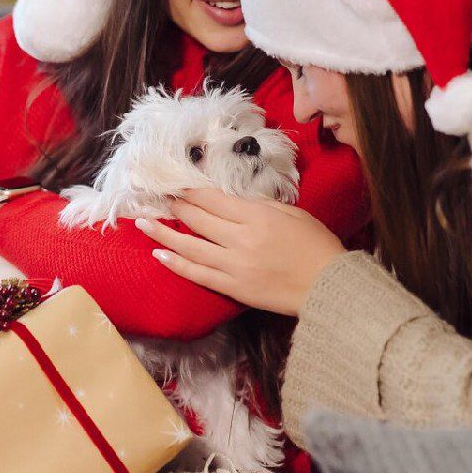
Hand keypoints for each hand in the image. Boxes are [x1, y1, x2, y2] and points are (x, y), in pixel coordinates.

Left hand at [133, 188, 345, 315]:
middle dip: (175, 207)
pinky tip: (160, 255)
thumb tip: (231, 199)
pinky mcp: (233, 288)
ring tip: (143, 223)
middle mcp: (240, 239)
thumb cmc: (316, 245)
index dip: (190, 191)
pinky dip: (177, 264)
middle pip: (198, 219)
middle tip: (155, 198)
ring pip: (190, 247)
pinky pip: (198, 274)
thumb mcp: (292, 213)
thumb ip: (260, 205)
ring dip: (164, 234)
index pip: (213, 200)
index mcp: (257, 216)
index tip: (173, 184)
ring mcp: (234, 265)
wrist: (328, 287)